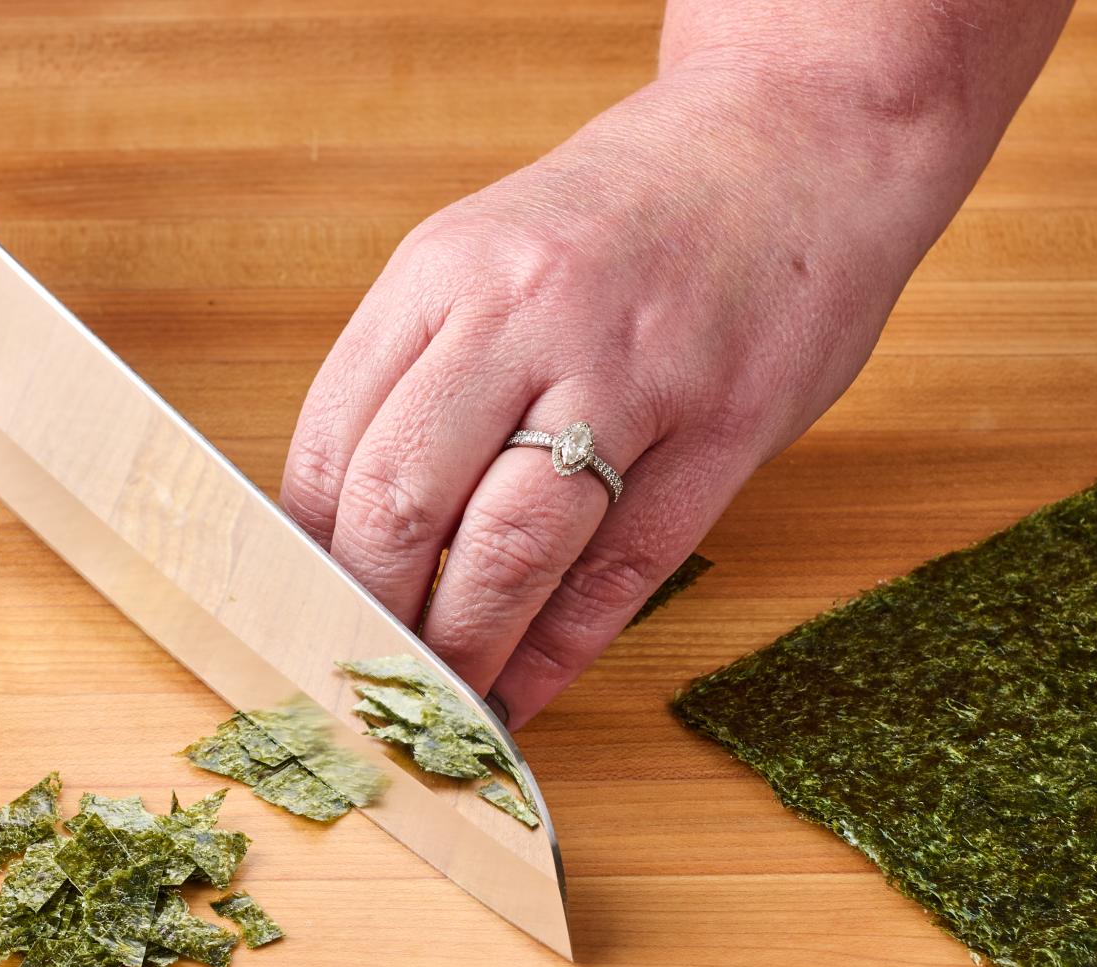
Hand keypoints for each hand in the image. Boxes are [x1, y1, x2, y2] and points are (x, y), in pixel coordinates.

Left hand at [280, 64, 969, 727]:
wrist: (799, 132)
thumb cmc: (630, 213)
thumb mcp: (489, 251)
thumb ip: (421, 370)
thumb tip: (347, 524)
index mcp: (444, 270)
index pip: (328, 441)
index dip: (301, 556)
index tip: (297, 617)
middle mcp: (525, 316)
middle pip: (402, 503)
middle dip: (368, 616)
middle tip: (359, 678)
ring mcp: (631, 374)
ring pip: (510, 548)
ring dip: (462, 650)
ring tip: (438, 704)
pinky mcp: (723, 429)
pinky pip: (623, 567)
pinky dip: (562, 647)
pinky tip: (528, 690)